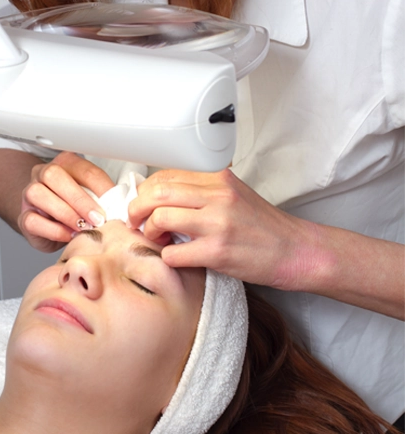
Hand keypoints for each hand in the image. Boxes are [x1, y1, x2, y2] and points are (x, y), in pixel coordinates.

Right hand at [19, 152, 114, 251]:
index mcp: (65, 164)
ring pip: (38, 194)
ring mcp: (29, 194)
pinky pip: (32, 220)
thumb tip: (122, 205)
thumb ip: (102, 196)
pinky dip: (53, 229)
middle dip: (80, 199)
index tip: (114, 203)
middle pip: (54, 176)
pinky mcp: (23, 217)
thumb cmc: (74, 207)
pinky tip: (68, 235)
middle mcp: (43, 174)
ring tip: (83, 227)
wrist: (49, 222)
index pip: (83, 169)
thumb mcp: (90, 196)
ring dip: (65, 213)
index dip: (100, 186)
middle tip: (98, 218)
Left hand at [128, 168, 320, 291]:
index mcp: (219, 178)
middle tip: (136, 221)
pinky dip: (168, 258)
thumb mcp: (234, 194)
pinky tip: (179, 258)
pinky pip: (172, 254)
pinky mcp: (218, 252)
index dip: (146, 190)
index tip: (144, 203)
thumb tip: (161, 195)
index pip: (166, 175)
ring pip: (160, 218)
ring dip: (149, 232)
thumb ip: (202, 190)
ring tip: (158, 240)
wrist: (297, 250)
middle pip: (157, 193)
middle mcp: (218, 195)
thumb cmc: (265, 226)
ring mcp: (218, 223)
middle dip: (137, 208)